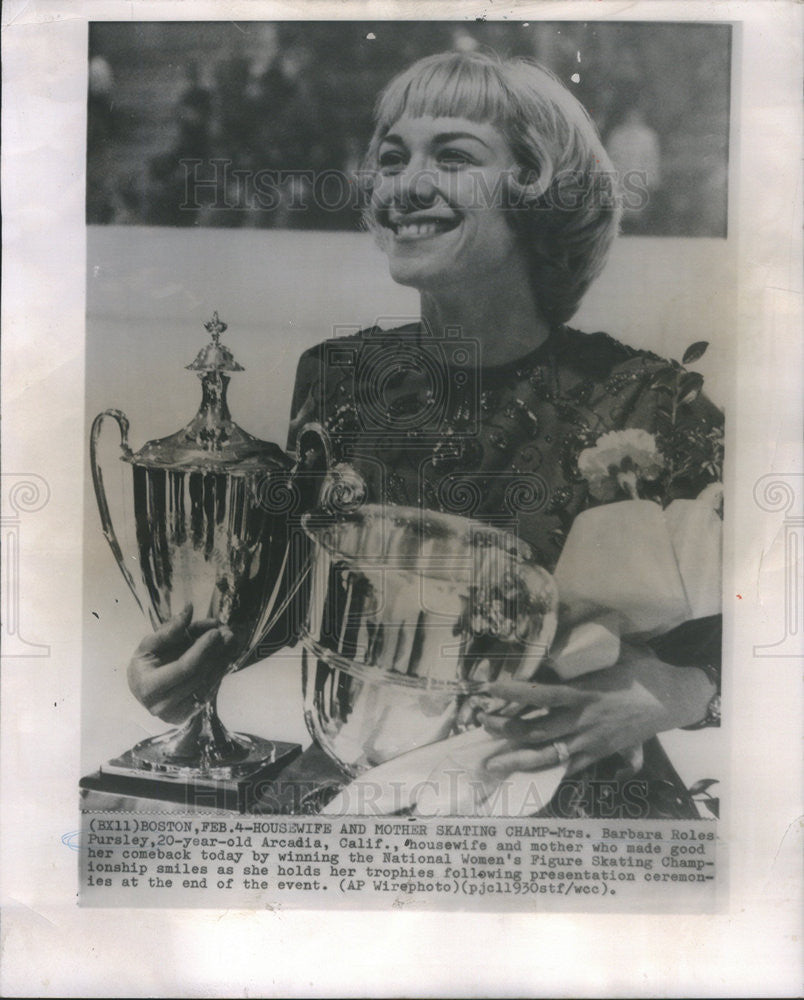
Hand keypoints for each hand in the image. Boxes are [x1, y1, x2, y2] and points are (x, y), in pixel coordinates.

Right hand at [127, 604, 238, 723]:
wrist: (143, 688)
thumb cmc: (145, 663)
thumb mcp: (150, 644)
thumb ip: (169, 629)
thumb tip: (188, 610)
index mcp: (148, 686)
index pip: (183, 668)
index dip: (202, 649)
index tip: (216, 631)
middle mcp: (162, 705)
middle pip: (199, 675)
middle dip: (216, 652)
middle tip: (229, 632)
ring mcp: (176, 714)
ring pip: (208, 684)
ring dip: (223, 660)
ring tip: (231, 640)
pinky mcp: (188, 715)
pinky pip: (209, 691)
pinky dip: (219, 671)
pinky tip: (226, 655)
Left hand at [480, 643, 715, 775]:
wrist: (673, 699)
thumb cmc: (641, 671)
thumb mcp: (613, 653)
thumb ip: (584, 648)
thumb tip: (558, 629)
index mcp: (585, 693)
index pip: (541, 694)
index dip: (513, 693)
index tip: (488, 689)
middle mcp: (584, 721)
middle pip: (536, 731)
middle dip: (505, 728)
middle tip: (481, 722)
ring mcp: (591, 742)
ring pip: (548, 756)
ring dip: (517, 758)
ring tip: (492, 762)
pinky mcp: (599, 754)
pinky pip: (568, 767)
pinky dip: (546, 771)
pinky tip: (525, 774)